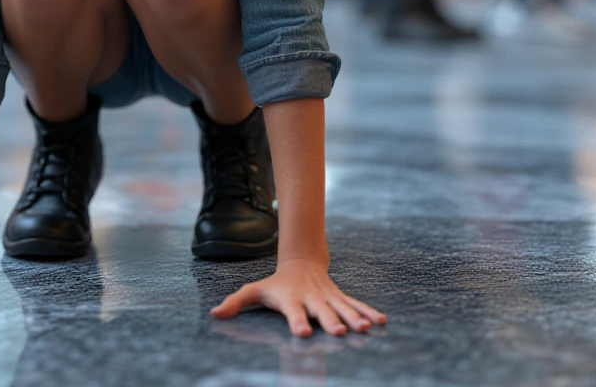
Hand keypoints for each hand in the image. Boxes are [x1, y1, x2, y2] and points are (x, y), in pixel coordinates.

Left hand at [210, 257, 386, 337]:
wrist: (300, 262)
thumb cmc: (275, 283)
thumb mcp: (254, 290)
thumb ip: (236, 302)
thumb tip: (214, 314)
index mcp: (291, 299)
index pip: (293, 311)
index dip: (297, 321)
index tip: (301, 332)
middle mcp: (312, 299)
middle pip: (321, 311)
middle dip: (331, 322)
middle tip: (339, 333)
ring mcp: (328, 298)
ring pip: (343, 308)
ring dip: (354, 318)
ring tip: (365, 329)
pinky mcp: (340, 298)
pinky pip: (356, 304)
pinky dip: (369, 312)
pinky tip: (382, 321)